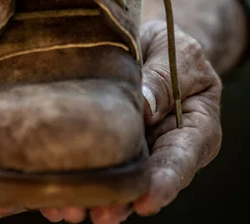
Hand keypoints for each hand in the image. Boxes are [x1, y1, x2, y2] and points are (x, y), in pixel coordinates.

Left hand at [39, 20, 222, 223]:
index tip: (147, 200)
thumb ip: (164, 78)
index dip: (166, 181)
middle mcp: (167, 146)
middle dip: (125, 199)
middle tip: (101, 215)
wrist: (152, 43)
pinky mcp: (110, 145)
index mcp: (197, 126)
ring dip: (96, 196)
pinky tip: (53, 197)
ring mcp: (139, 149)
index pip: (184, 157)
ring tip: (70, 210)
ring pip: (119, 179)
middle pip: (148, 179)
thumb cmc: (172, 45)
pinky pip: (96, 164)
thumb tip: (144, 107)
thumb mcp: (177, 51)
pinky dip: (78, 178)